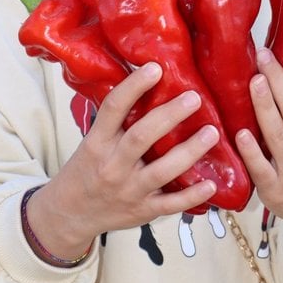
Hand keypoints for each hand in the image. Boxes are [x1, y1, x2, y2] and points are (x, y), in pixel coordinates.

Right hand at [25, 62, 218, 259]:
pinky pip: (171, 204)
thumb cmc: (88, 168)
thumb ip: (117, 119)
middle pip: (142, 137)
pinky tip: (212, 183)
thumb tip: (149, 81)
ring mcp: (129, 190)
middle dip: (170, 115)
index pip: (113, 108)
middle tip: (194, 98)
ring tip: (212, 133)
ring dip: (190, 151)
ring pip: (162, 170)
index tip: (155, 68)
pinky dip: (192, 196)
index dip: (134, 86)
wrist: (71, 213)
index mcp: (98, 142)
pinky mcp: (143, 211)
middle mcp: (112, 165)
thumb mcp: (92, 140)